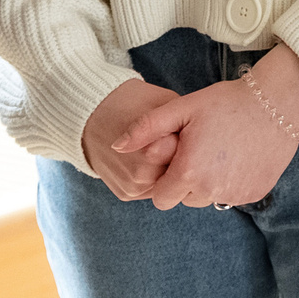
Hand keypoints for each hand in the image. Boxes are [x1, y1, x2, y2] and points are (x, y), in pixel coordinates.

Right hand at [81, 79, 181, 201]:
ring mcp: (132, 188)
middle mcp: (141, 175)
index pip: (188, 155)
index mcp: (153, 150)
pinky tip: (146, 160)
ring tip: (157, 147)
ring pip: (166, 184)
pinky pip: (151, 189)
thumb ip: (185, 124)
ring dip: (168, 170)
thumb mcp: (164, 103)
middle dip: (180, 159)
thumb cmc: (133, 102)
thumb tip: (206, 141)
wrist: (92, 113)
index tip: (181, 130)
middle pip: (178, 173)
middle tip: (169, 139)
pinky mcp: (125, 194)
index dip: (188, 141)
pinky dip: (154, 178)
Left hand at [117, 45, 298, 211]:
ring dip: (208, 183)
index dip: (165, 178)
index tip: (177, 155)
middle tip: (199, 149)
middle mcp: (212, 190)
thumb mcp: (183, 108)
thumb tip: (115, 146)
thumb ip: (146, 128)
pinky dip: (231, 182)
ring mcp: (236, 194)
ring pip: (208, 199)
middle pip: (184, 199)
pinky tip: (238, 156)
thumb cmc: (227, 102)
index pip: (161, 197)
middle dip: (186, 180)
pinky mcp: (255, 194)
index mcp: (189, 172)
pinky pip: (232, 196)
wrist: (277, 103)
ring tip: (219, 151)